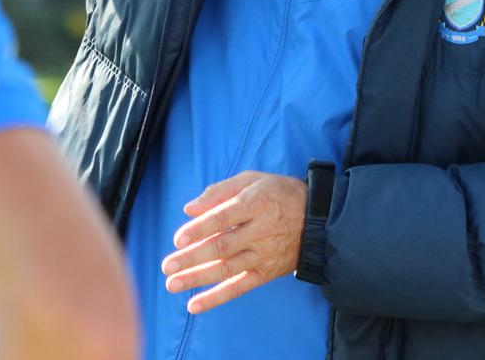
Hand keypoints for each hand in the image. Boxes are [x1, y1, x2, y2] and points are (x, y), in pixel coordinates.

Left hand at [160, 170, 306, 313]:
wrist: (316, 219)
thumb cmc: (277, 193)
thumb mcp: (252, 180)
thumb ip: (219, 191)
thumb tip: (189, 208)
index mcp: (254, 204)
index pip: (222, 219)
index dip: (200, 230)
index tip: (179, 239)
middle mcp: (259, 232)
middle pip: (222, 248)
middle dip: (192, 258)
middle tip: (167, 266)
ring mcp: (263, 255)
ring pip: (227, 270)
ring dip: (198, 279)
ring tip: (172, 284)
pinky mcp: (266, 273)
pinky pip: (239, 288)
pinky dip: (217, 298)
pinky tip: (195, 305)